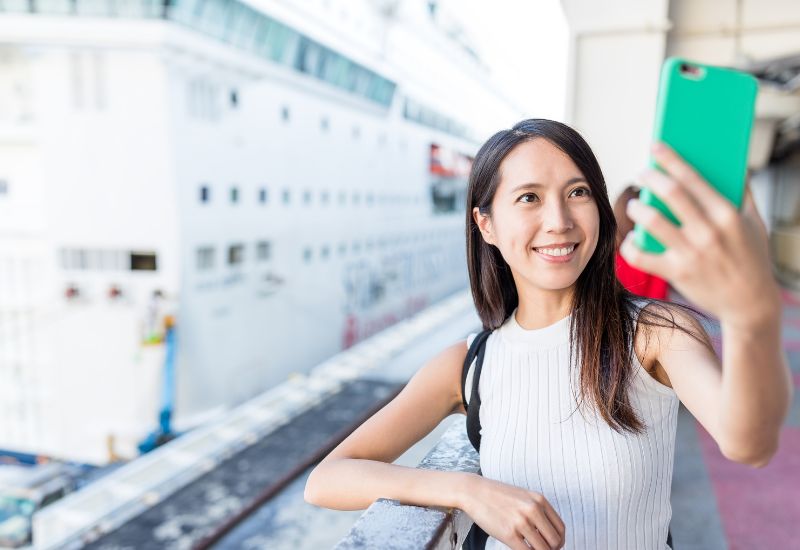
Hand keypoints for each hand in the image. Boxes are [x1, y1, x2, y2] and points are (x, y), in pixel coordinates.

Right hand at [461, 475, 564, 549]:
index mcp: (539, 500)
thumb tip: (550, 536)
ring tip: (529, 548)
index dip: (559, 541)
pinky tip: (520, 548)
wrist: (473, 491)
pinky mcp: (508, 533)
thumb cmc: (497, 496)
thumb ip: (537, 511)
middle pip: (555, 541)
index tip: (553, 546)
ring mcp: (521, 522)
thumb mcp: (523, 497)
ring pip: (543, 549)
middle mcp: (533, 509)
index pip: (560, 528)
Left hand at [620, 142, 780, 328]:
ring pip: (651, 221)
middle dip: (650, 178)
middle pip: (670, 194)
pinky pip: (641, 256)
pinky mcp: (676, 273)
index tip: (655, 147)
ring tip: (635, 206)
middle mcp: (708, 232)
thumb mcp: (754, 223)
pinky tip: (630, 240)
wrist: (751, 304)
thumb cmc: (752, 258)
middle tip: (642, 174)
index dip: (671, 160)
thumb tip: (732, 164)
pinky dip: (630, 246)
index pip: (693, 178)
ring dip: (636, 209)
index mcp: (727, 214)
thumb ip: (741, 194)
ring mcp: (691, 253)